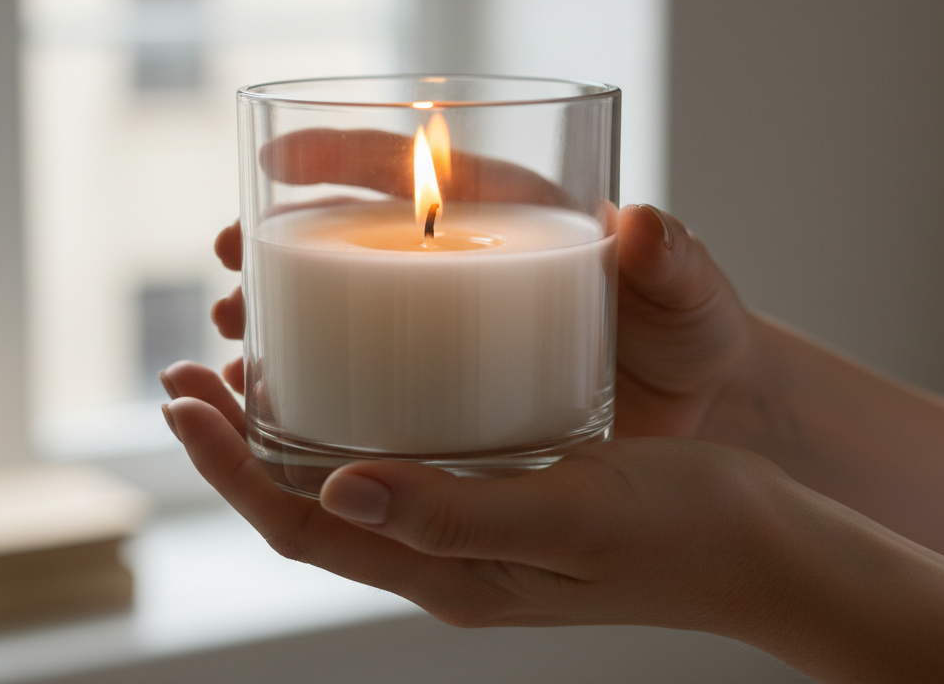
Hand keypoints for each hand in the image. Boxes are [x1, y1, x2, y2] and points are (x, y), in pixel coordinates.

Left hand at [160, 360, 790, 633]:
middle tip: (186, 375)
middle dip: (232, 447)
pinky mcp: (498, 505)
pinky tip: (350, 385)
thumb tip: (332, 494)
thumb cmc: (685, 528)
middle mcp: (445, 562)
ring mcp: (469, 538)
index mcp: (450, 572)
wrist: (764, 548)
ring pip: (341, 491)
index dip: (226, 468)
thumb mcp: (569, 509)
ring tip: (241, 373)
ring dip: (279, 437)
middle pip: (302, 510)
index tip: (179, 401)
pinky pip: (395, 473)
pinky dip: (345, 429)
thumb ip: (452, 511)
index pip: (300, 527)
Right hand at [214, 130, 764, 443]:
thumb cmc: (691, 327)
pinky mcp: (448, 401)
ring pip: (341, 319)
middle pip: (349, 242)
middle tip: (227, 266)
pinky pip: (366, 392)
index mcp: (504, 215)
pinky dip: (315, 399)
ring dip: (277, 325)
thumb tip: (643, 224)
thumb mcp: (690, 291)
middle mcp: (459, 269)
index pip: (413, 169)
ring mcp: (447, 337)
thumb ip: (676, 260)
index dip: (340, 155)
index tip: (276, 160)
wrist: (701, 406)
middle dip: (277, 248)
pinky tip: (273, 420)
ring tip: (232, 347)